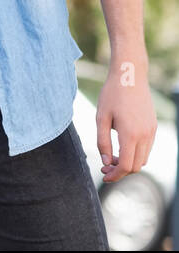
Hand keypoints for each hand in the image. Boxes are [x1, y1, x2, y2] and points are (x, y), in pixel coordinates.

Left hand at [96, 60, 156, 181]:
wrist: (130, 76)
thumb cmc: (111, 95)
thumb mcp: (100, 118)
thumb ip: (102, 142)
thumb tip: (106, 162)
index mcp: (130, 134)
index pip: (126, 166)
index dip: (115, 175)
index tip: (103, 176)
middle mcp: (145, 135)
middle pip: (136, 166)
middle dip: (120, 171)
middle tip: (104, 166)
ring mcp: (151, 131)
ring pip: (142, 159)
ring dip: (128, 162)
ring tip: (111, 157)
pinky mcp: (153, 127)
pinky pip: (146, 148)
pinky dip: (135, 153)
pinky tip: (121, 147)